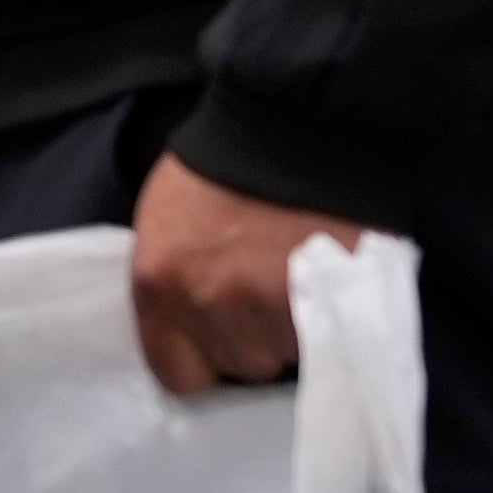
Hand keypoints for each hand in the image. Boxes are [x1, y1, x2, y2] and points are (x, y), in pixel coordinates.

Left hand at [128, 152, 365, 395]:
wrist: (302, 117)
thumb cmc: (229, 161)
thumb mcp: (171, 221)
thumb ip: (178, 282)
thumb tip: (197, 326)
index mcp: (158, 285)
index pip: (179, 374)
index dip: (208, 358)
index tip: (226, 334)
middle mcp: (208, 304)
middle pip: (242, 364)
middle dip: (259, 337)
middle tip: (273, 290)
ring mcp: (268, 306)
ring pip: (289, 353)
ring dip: (298, 328)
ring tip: (305, 281)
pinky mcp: (324, 300)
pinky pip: (328, 337)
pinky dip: (334, 317)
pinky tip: (333, 281)